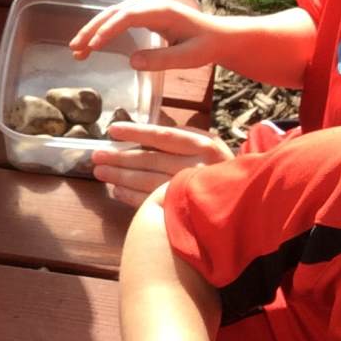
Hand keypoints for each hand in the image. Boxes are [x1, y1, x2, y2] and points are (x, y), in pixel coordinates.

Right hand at [70, 0, 223, 71]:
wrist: (219, 36)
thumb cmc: (206, 46)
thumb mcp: (189, 57)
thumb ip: (162, 59)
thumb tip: (132, 62)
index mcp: (161, 11)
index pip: (127, 16)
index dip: (108, 29)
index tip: (94, 46)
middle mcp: (150, 4)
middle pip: (113, 12)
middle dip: (91, 29)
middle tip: (74, 48)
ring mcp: (146, 8)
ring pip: (112, 15)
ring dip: (93, 30)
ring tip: (76, 50)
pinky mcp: (144, 15)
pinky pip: (118, 20)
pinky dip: (103, 31)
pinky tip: (92, 45)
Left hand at [92, 121, 234, 207]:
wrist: (244, 198)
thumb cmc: (219, 166)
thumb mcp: (208, 144)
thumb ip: (180, 138)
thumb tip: (141, 136)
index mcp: (202, 146)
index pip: (162, 137)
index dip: (136, 133)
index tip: (112, 131)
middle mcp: (196, 167)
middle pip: (150, 160)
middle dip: (120, 158)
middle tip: (96, 156)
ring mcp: (190, 191)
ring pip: (147, 182)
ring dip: (120, 177)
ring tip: (100, 173)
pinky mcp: (184, 210)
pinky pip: (152, 202)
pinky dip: (131, 197)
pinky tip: (116, 190)